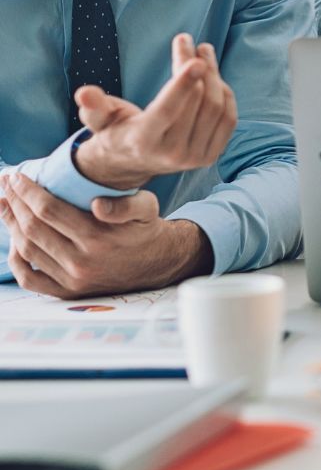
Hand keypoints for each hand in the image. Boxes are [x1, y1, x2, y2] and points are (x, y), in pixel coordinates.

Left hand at [0, 172, 211, 295]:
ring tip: (5, 205)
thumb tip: (97, 204)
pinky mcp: (67, 291)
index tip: (17, 177)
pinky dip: (16, 260)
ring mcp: (71, 279)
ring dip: (11, 225)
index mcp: (97, 238)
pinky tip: (14, 240)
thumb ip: (125, 204)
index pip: (48, 211)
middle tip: (6, 185)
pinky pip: (30, 278)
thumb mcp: (147, 207)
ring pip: (27, 250)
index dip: (28, 192)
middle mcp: (80, 261)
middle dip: (15, 203)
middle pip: (33, 228)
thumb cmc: (146, 228)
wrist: (156, 263)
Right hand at [73, 34, 237, 189]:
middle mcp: (173, 154)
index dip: (183, 84)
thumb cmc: (117, 131)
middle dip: (196, 65)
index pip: (168, 110)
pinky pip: (228, 117)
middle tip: (189, 41)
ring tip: (202, 51)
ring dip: (213, 73)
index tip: (196, 60)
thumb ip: (95, 106)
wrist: (134, 162)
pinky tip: (212, 76)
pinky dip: (224, 91)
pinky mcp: (212, 154)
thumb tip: (85, 93)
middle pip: (197, 100)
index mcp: (144, 141)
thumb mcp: (99, 120)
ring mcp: (196, 157)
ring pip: (216, 105)